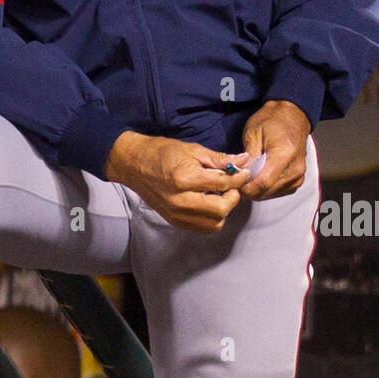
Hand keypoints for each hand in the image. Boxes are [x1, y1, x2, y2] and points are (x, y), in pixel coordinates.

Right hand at [105, 131, 251, 233]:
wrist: (134, 164)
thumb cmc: (161, 153)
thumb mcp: (192, 150)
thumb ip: (219, 159)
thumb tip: (243, 160)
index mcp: (184, 178)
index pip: (222, 184)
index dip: (239, 178)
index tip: (244, 172)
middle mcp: (180, 200)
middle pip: (221, 209)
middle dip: (232, 197)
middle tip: (231, 185)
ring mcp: (176, 214)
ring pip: (214, 223)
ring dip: (223, 210)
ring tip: (219, 194)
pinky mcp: (174, 221)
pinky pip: (202, 227)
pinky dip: (212, 217)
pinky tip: (208, 202)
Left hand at [239, 99, 310, 200]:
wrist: (292, 116)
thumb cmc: (271, 121)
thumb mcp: (253, 134)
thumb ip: (248, 158)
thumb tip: (238, 176)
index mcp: (284, 155)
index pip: (262, 183)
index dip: (246, 186)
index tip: (234, 182)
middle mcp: (295, 168)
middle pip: (266, 191)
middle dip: (249, 188)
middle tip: (238, 178)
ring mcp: (298, 176)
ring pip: (271, 193)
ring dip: (257, 189)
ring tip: (249, 175)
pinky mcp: (298, 180)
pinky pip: (278, 191)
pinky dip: (266, 188)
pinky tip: (259, 176)